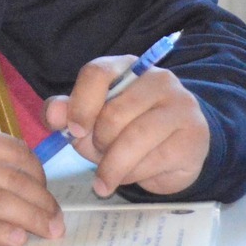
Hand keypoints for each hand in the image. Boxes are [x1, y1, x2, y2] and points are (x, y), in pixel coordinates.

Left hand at [43, 56, 210, 197]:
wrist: (176, 152)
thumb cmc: (126, 131)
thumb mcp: (92, 121)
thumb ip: (68, 114)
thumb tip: (53, 115)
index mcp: (126, 67)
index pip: (97, 73)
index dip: (80, 104)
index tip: (73, 131)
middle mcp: (157, 79)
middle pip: (114, 113)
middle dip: (97, 143)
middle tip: (97, 155)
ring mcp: (180, 105)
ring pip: (133, 138)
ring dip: (112, 165)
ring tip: (104, 178)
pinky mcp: (193, 136)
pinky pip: (152, 160)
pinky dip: (132, 176)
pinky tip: (127, 178)